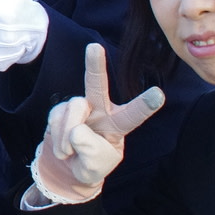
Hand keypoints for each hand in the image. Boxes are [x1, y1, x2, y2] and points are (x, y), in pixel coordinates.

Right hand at [29, 44, 163, 204]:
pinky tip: (63, 148)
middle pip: (98, 85)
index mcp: (118, 124)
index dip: (145, 105)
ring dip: (67, 135)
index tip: (159, 95)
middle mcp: (100, 109)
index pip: (133, 115)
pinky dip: (57, 138)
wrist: (66, 167)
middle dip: (95, 65)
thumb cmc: (90, 164)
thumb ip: (91, 151)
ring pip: (73, 110)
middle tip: (94, 47)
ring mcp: (80, 108)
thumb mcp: (95, 167)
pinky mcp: (61, 110)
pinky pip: (56, 119)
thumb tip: (76, 131)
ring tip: (69, 152)